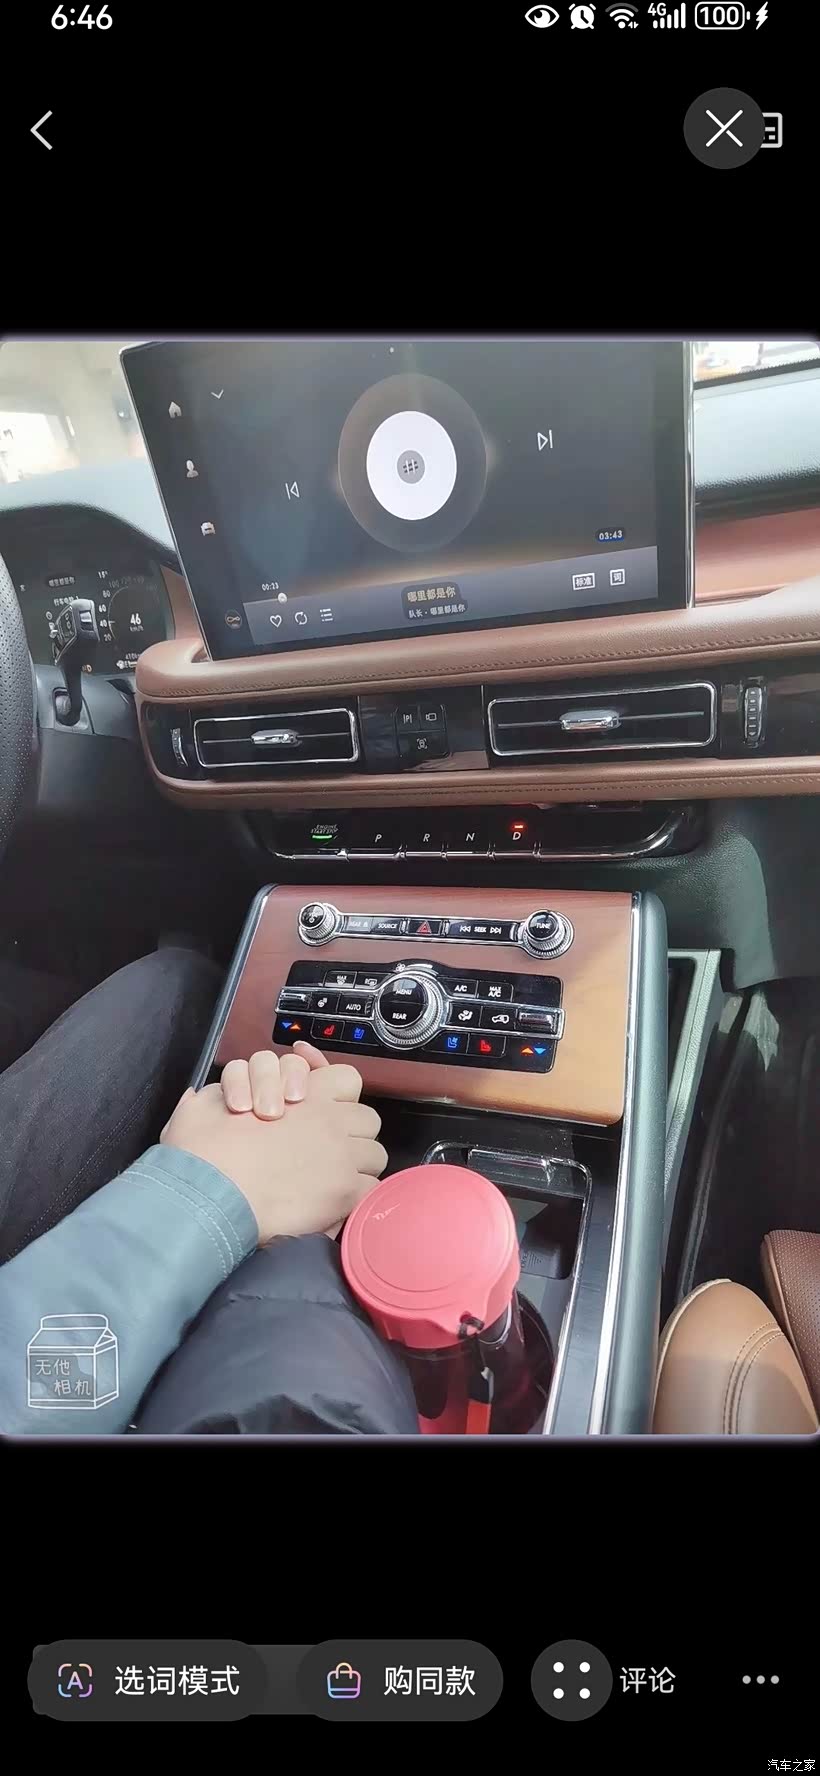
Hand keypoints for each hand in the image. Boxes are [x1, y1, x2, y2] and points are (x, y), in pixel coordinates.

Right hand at [160, 1052, 386, 1241]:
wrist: (211, 1195)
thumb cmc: (203, 1151)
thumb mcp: (205, 1106)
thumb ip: (224, 1094)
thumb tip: (224, 1099)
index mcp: (303, 1093)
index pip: (345, 1078)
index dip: (336, 1092)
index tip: (319, 1108)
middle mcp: (331, 1119)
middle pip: (366, 1119)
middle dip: (350, 1132)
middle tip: (322, 1150)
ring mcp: (342, 1156)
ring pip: (374, 1155)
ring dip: (356, 1164)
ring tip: (329, 1180)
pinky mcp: (345, 1192)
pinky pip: (369, 1190)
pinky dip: (354, 1197)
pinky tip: (332, 1205)